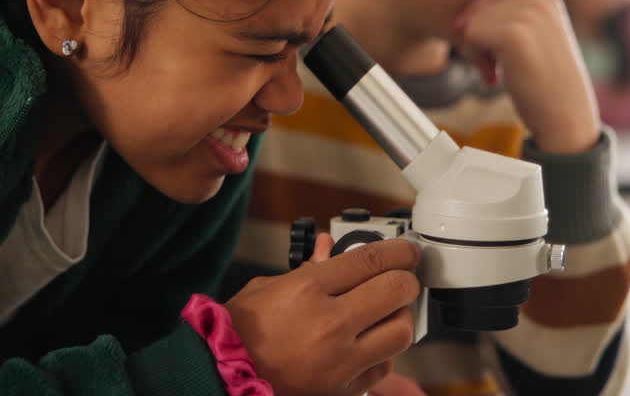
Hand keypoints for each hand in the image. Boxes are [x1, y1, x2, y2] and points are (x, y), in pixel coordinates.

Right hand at [225, 237, 421, 395]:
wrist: (223, 377)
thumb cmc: (238, 332)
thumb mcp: (266, 288)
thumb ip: (305, 269)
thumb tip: (331, 248)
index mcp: (307, 290)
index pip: (370, 260)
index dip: (398, 251)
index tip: (407, 251)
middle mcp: (330, 323)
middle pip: (395, 291)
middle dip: (405, 280)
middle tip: (402, 278)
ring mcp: (341, 360)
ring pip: (400, 331)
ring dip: (399, 317)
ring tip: (387, 312)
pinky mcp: (344, 387)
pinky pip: (385, 366)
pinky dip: (384, 352)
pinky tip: (370, 344)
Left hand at [454, 0, 599, 152]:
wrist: (567, 117)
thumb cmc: (546, 86)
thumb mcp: (535, 42)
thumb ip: (511, 22)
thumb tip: (462, 18)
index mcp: (547, 0)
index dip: (485, 23)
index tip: (495, 53)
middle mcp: (540, 1)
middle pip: (480, 4)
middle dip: (477, 32)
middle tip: (488, 65)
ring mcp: (529, 16)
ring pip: (473, 19)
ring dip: (475, 48)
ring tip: (494, 72)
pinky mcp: (514, 35)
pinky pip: (471, 34)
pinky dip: (474, 57)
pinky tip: (492, 77)